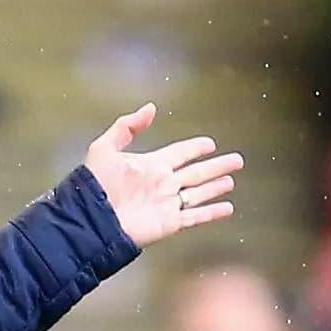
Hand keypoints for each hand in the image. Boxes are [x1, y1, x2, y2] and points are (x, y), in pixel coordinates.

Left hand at [83, 104, 241, 247]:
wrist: (93, 219)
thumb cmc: (96, 185)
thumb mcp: (105, 148)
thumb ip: (127, 127)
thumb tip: (150, 108)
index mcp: (151, 165)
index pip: (180, 153)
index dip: (195, 148)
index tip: (210, 143)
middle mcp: (163, 183)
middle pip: (197, 172)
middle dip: (216, 166)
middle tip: (237, 160)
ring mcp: (168, 203)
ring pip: (199, 193)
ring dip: (216, 187)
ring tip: (232, 181)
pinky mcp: (171, 222)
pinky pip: (196, 215)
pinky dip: (212, 212)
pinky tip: (228, 208)